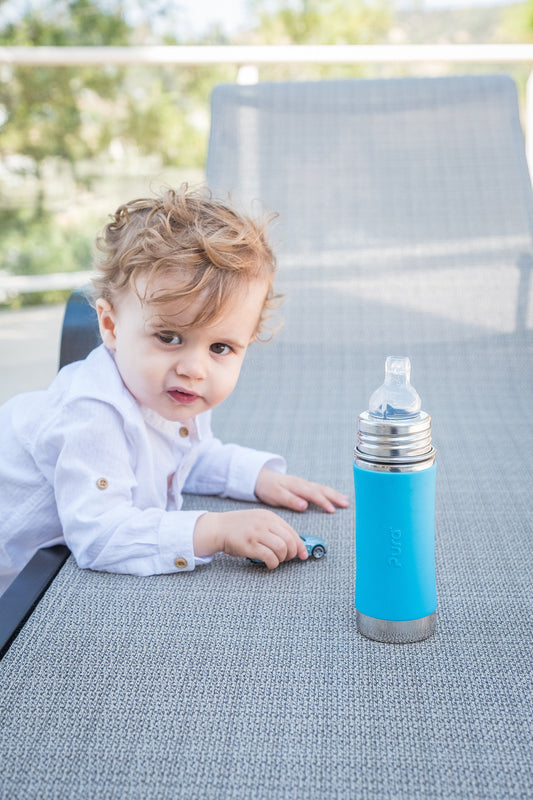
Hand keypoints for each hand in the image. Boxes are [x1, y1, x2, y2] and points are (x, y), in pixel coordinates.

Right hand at [193, 509, 308, 568]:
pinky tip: (269, 564)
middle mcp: (265, 523)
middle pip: (289, 540)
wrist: (217, 528)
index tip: (303, 555)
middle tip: (286, 559)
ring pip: (281, 548)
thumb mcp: (258, 520)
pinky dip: (273, 563)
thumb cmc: (238, 527)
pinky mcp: (249, 545)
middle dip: (291, 553)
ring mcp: (257, 533)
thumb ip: (274, 528)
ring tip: (276, 560)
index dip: (300, 545)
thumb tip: (292, 544)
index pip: (291, 531)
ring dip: (281, 558)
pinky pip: (269, 557)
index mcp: (269, 516)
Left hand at [255, 468, 349, 513]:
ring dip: (334, 494)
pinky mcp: (304, 486)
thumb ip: (290, 500)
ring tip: (346, 501)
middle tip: (346, 504)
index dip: (323, 502)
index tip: (332, 510)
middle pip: (321, 490)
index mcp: (297, 486)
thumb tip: (304, 505)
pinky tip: (335, 496)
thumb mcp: (276, 495)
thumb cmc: (269, 488)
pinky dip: (329, 492)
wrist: (262, 478)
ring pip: (322, 488)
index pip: (313, 494)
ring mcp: (304, 484)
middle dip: (334, 497)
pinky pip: (319, 488)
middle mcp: (303, 484)